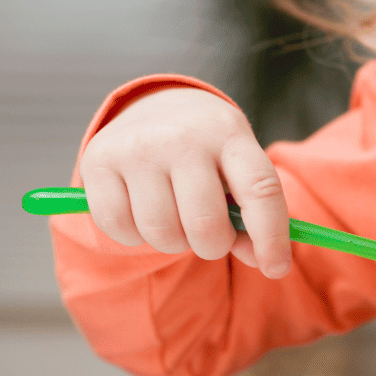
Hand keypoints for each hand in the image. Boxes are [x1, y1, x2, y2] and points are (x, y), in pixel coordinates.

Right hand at [78, 87, 291, 277]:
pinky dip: (135, 236)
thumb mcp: (237, 170)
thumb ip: (254, 217)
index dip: (272, 236)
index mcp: (229, 133)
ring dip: (175, 243)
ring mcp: (137, 147)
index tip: (277, 269)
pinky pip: (121, 229)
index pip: (260, 190)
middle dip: (213, 245)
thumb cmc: (208, 153)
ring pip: (162, 233)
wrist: (154, 106)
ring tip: (177, 219)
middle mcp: (182, 136)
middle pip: (205, 224)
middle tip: (211, 235)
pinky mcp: (98, 161)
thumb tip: (263, 262)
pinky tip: (143, 212)